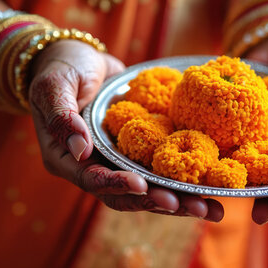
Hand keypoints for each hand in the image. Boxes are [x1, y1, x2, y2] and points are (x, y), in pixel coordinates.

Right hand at [28, 40, 223, 220]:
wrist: (81, 59)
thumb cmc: (61, 68)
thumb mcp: (54, 86)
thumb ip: (62, 116)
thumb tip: (79, 150)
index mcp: (67, 160)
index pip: (93, 180)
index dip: (117, 185)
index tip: (143, 186)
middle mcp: (94, 168)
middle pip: (127, 195)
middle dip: (161, 202)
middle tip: (193, 206)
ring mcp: (119, 162)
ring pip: (150, 190)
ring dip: (180, 200)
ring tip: (212, 208)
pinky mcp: (140, 152)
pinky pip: (162, 170)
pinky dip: (185, 180)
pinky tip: (212, 190)